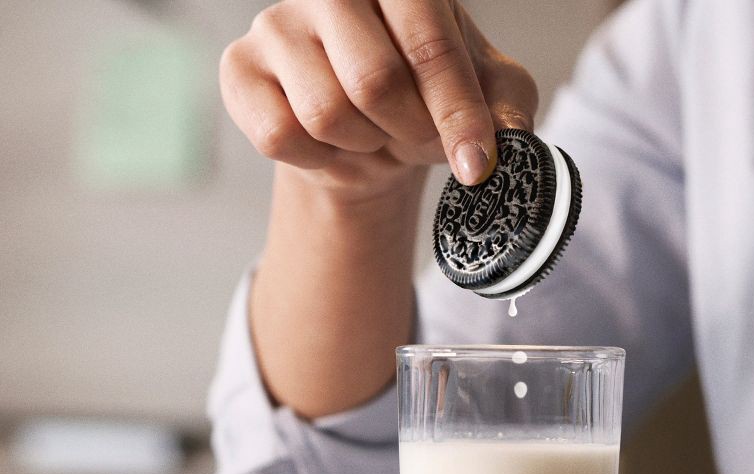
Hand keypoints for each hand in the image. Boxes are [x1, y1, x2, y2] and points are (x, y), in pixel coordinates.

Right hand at [219, 0, 537, 197]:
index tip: (477, 166)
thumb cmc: (421, 102)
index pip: (429, 44)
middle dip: (405, 130)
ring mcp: (276, 23)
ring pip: (325, 113)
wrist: (363, 134)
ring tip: (369, 132)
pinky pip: (278, 135)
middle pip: (372, 80)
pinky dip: (316, 158)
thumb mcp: (482, 98)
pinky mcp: (239, 70)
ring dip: (360, 144)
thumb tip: (511, 138)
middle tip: (412, 136)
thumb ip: (506, 107)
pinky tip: (328, 144)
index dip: (457, 113)